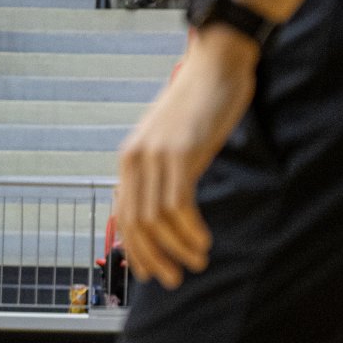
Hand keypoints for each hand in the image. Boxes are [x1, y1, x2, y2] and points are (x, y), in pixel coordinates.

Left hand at [116, 25, 258, 288]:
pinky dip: (189, 229)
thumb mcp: (178, 139)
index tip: (156, 273)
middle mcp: (136, 158)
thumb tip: (174, 203)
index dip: (138, 251)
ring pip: (156, 218)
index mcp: (132, 158)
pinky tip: (204, 241)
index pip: (124, 216)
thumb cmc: (204, 101)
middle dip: (154, 258)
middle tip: (177, 278)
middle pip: (135, 223)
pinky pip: (178, 203)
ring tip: (198, 261)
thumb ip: (170, 168)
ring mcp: (156, 155)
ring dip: (177, 248)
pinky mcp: (181, 152)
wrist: (218, 64)